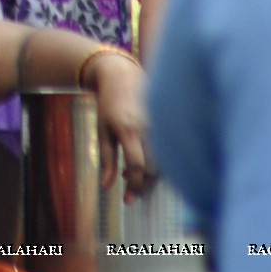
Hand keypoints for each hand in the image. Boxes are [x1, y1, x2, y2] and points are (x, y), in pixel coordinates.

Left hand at [88, 55, 153, 200]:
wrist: (122, 74)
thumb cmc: (108, 104)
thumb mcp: (102, 130)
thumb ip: (106, 159)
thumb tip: (106, 188)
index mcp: (129, 128)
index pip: (137, 164)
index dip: (134, 184)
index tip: (127, 197)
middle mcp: (148, 127)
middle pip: (154, 167)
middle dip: (144, 185)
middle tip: (130, 195)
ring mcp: (159, 124)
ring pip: (164, 161)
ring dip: (151, 177)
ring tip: (132, 178)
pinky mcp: (166, 122)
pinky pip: (168, 150)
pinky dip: (158, 163)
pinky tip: (142, 165)